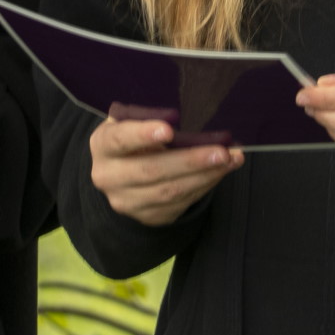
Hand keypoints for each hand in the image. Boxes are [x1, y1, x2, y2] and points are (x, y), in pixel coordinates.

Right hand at [88, 114, 241, 225]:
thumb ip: (148, 117)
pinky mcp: (147, 217)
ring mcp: (126, 202)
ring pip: (169, 192)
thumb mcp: (130, 120)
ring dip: (205, 175)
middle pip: (151, 171)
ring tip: (231, 159)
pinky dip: (204, 186)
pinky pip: (180, 204)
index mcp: (102, 145)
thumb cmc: (132, 136)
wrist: (120, 172)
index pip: (120, 140)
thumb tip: (179, 118)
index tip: (169, 130)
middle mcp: (108, 177)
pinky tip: (221, 171)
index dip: (143, 134)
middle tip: (221, 151)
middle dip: (190, 161)